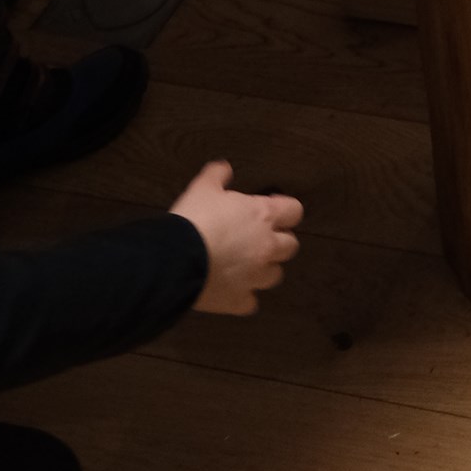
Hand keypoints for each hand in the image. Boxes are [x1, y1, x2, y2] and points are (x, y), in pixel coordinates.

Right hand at [171, 161, 302, 314]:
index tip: (269, 209)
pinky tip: (231, 291)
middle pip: (291, 246)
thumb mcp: (203, 187)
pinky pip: (250, 303)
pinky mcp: (238, 301)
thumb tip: (224, 168)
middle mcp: (266, 247)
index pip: (294, 211)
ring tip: (246, 266)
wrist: (175, 261)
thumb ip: (217, 175)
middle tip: (259, 238)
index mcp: (263, 216)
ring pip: (275, 276)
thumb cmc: (194, 218)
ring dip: (264, 270)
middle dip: (279, 241)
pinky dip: (243, 297)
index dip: (284, 210)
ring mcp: (254, 277)